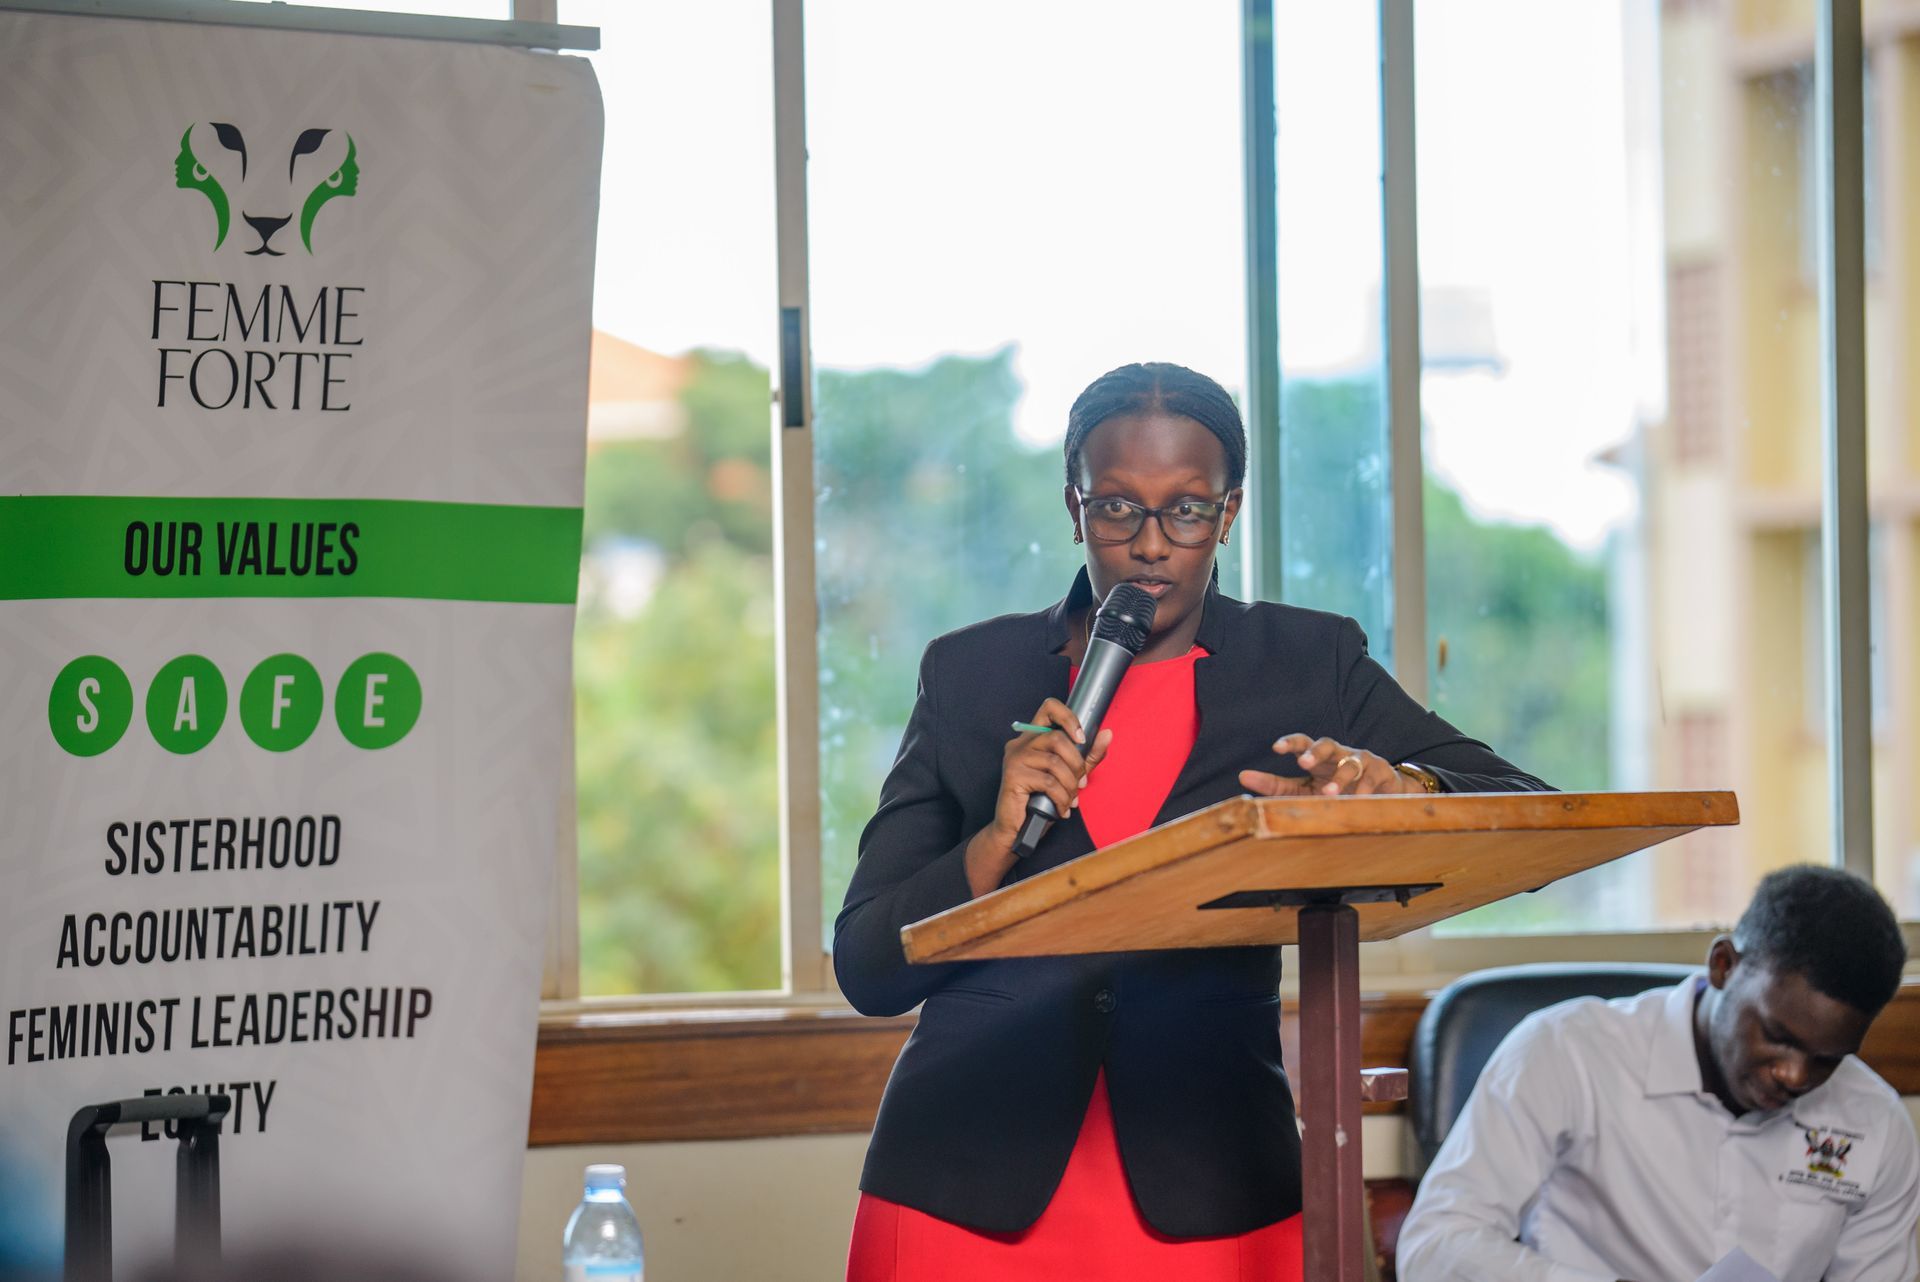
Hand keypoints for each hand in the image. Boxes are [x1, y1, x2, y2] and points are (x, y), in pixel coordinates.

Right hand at [964, 698, 1112, 894]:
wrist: (1017, 831)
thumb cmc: (1041, 802)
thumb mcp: (1069, 776)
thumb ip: (1087, 756)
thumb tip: (1107, 733)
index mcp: (1033, 738)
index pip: (1049, 708)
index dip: (1069, 717)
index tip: (1082, 738)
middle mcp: (1021, 743)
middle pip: (1057, 738)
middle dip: (1076, 764)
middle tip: (1080, 784)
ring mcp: (1015, 759)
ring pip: (1054, 762)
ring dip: (1069, 785)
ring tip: (1070, 800)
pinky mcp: (1013, 776)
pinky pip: (1047, 782)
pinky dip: (1060, 798)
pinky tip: (1061, 809)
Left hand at [1238, 733, 1423, 797]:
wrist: (1383, 794)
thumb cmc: (1336, 790)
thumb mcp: (1305, 789)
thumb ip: (1276, 785)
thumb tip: (1243, 776)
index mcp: (1318, 757)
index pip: (1302, 743)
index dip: (1290, 743)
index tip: (1276, 748)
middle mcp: (1339, 753)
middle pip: (1326, 744)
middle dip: (1315, 752)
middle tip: (1303, 763)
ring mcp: (1362, 761)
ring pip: (1350, 764)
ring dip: (1340, 778)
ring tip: (1329, 793)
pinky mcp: (1382, 772)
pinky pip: (1372, 779)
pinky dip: (1365, 790)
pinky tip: (1360, 800)